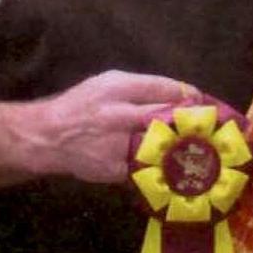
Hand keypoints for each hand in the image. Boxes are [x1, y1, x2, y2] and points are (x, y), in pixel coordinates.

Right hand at [25, 70, 200, 184]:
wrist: (49, 137)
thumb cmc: (82, 104)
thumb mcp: (107, 83)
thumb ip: (140, 87)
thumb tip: (178, 93)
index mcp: (116, 88)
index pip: (163, 88)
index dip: (186, 94)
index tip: (199, 100)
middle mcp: (118, 115)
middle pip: (165, 117)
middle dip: (188, 120)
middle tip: (203, 124)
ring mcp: (117, 145)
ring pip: (159, 146)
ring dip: (178, 146)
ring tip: (192, 145)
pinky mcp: (115, 169)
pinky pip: (145, 167)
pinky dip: (157, 165)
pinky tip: (167, 163)